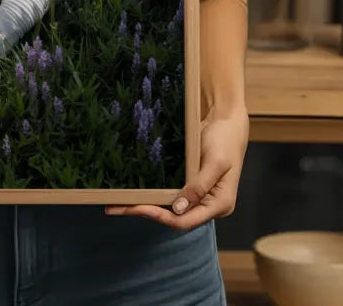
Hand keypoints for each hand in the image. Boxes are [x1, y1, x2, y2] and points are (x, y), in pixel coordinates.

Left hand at [104, 105, 248, 229]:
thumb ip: (199, 186)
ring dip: (146, 205)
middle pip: (174, 217)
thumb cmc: (225, 139)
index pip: (185, 221)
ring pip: (170, 208)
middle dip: (146, 212)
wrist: (227, 120)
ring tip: (119, 203)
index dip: (160, 217)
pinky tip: (136, 192)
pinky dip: (154, 195)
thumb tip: (178, 209)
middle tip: (116, 207)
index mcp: (219, 205)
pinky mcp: (191, 185)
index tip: (138, 208)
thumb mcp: (215, 161)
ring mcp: (200, 196)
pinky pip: (171, 194)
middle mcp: (209, 205)